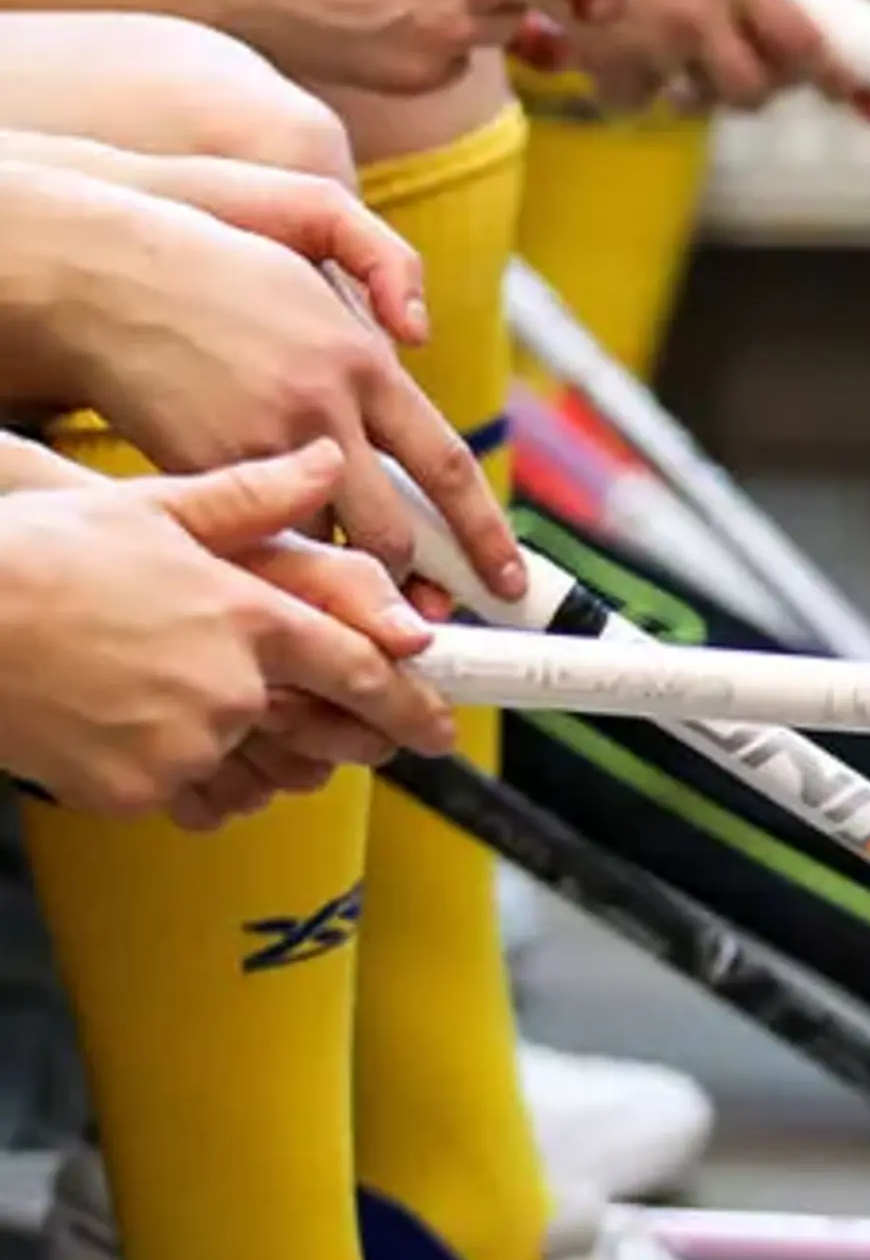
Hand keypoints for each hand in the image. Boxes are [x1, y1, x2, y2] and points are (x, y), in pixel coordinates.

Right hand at [0, 443, 451, 826]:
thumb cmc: (39, 554)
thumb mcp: (151, 507)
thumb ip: (251, 497)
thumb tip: (321, 462)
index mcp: (247, 616)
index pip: (361, 667)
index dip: (411, 699)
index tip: (439, 723)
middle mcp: (229, 688)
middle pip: (325, 733)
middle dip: (358, 741)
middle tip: (376, 744)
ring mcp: (184, 745)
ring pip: (255, 769)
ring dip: (263, 759)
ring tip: (227, 725)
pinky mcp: (137, 790)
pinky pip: (191, 797)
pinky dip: (190, 779)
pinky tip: (161, 742)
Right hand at [8, 164, 520, 596]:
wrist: (104, 276)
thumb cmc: (216, 263)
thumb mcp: (316, 239)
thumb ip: (386, 273)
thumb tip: (421, 334)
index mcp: (363, 362)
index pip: (447, 466)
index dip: (483, 534)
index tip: (510, 583)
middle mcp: (323, 409)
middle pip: (391, 528)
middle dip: (413, 581)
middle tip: (431, 615)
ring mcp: (260, 443)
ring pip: (326, 544)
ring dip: (346, 580)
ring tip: (362, 609)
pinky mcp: (203, 468)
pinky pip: (259, 535)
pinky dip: (281, 559)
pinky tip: (288, 576)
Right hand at [515, 0, 869, 114]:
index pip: (805, 44)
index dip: (836, 75)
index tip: (853, 88)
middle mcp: (698, 14)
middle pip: (757, 89)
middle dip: (763, 84)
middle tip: (755, 63)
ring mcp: (651, 44)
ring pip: (702, 102)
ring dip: (706, 89)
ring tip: (695, 56)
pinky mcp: (602, 62)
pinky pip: (640, 103)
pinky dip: (645, 92)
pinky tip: (640, 59)